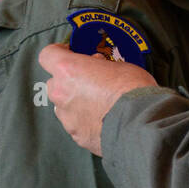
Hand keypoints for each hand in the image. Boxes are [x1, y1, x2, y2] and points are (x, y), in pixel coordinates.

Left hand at [38, 43, 158, 155]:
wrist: (141, 123)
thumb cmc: (133, 89)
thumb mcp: (120, 66)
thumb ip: (99, 66)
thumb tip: (96, 67)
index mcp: (69, 70)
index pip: (47, 55)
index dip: (58, 52)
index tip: (71, 53)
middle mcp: (61, 93)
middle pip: (54, 83)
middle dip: (69, 81)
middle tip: (91, 81)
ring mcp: (66, 117)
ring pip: (63, 106)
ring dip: (76, 102)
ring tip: (100, 105)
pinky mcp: (76, 135)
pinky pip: (76, 124)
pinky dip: (86, 121)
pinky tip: (105, 121)